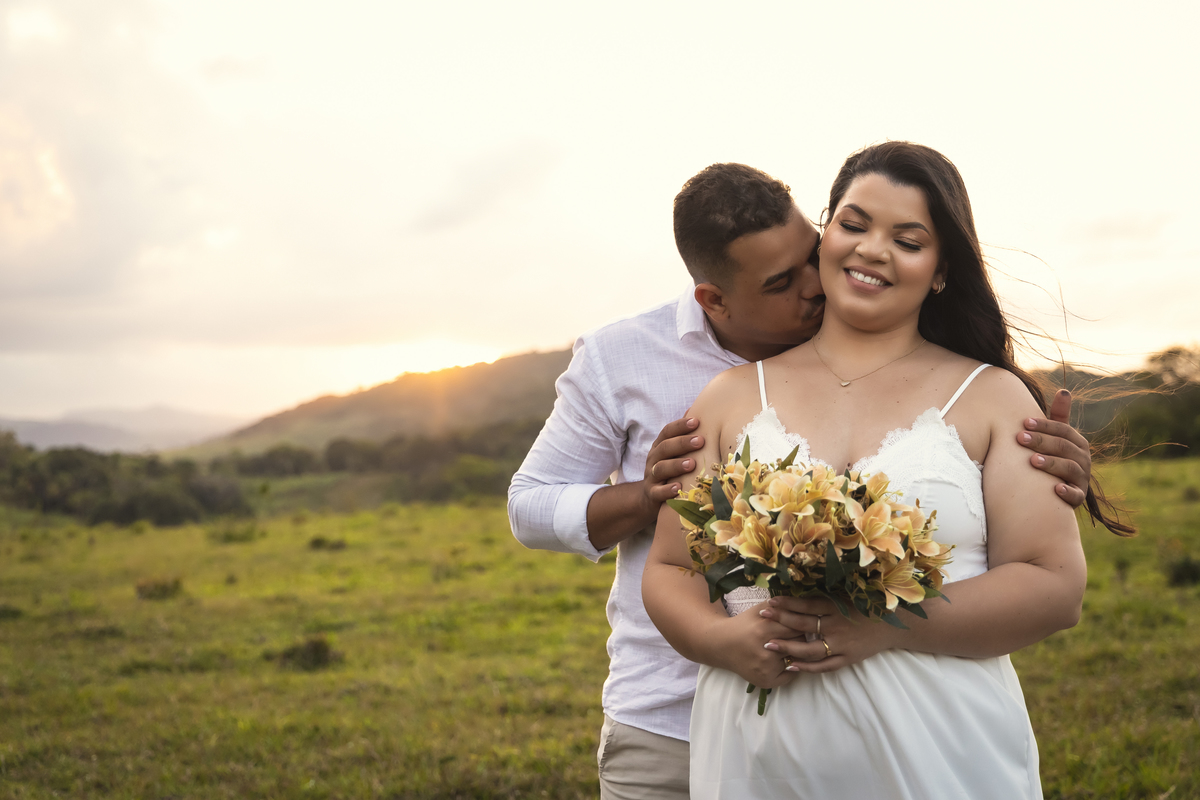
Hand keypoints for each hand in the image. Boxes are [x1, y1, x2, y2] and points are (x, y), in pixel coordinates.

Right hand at [641, 416, 705, 510]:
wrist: (650, 497)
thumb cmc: (670, 470)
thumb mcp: (675, 453)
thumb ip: (684, 435)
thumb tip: (698, 411)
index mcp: (660, 447)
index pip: (667, 432)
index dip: (680, 426)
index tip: (697, 421)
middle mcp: (654, 459)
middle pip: (664, 448)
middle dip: (682, 443)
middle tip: (700, 441)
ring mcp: (651, 477)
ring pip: (660, 468)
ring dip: (676, 465)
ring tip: (691, 464)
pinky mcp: (652, 494)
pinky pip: (657, 492)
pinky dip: (666, 490)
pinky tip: (677, 487)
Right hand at [707, 602, 803, 688]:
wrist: (722, 645)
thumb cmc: (743, 625)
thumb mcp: (758, 609)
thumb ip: (779, 604)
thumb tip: (802, 602)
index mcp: (764, 630)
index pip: (796, 627)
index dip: (799, 624)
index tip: (799, 623)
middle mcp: (765, 651)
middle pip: (799, 643)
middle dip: (799, 637)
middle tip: (794, 635)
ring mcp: (766, 669)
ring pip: (796, 659)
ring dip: (795, 653)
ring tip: (788, 646)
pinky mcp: (766, 682)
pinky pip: (790, 676)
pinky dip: (791, 668)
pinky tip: (783, 660)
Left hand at [759, 596, 904, 674]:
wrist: (893, 626)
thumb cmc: (866, 608)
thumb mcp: (846, 598)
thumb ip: (824, 599)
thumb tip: (797, 593)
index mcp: (836, 607)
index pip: (806, 605)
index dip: (787, 603)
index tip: (770, 602)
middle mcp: (836, 625)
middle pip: (803, 624)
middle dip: (780, 620)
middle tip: (761, 617)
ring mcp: (841, 644)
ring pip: (810, 648)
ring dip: (788, 646)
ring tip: (768, 644)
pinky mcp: (847, 659)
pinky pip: (824, 665)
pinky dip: (807, 667)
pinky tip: (790, 666)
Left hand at [1016, 389, 1091, 507]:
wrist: (1055, 491)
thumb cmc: (1053, 457)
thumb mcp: (1057, 438)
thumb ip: (1059, 417)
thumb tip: (1064, 390)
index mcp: (1077, 443)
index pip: (1063, 430)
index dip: (1045, 425)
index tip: (1024, 422)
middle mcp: (1083, 459)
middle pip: (1064, 447)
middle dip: (1042, 441)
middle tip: (1020, 438)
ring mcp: (1081, 478)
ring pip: (1069, 468)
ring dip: (1051, 463)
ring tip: (1032, 460)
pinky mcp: (1078, 497)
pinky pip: (1076, 496)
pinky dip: (1067, 492)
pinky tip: (1055, 489)